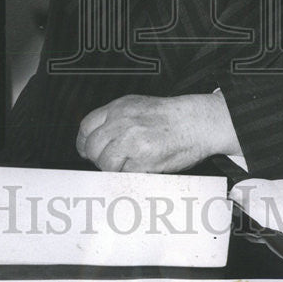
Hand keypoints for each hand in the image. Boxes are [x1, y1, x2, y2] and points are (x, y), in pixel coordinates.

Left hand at [76, 93, 240, 172]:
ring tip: (130, 165)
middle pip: (93, 148)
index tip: (89, 151)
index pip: (86, 127)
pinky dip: (131, 175)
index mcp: (119, 108)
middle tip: (112, 161)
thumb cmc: (172, 116)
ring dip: (114, 169)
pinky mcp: (143, 159)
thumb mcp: (138, 105)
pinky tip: (143, 168)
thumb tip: (99, 137)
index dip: (85, 143)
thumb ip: (116, 119)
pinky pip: (124, 174)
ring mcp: (132, 140)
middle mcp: (122, 122)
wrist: (197, 121)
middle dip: (99, 158)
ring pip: (105, 164)